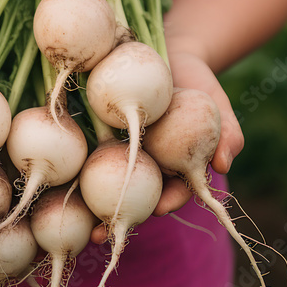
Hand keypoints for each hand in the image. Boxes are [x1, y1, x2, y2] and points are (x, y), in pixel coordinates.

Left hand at [89, 49, 243, 244]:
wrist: (167, 52)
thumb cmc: (199, 83)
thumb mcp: (218, 105)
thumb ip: (228, 132)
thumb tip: (224, 163)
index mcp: (175, 167)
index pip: (174, 191)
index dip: (168, 202)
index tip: (161, 208)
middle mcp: (147, 166)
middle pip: (133, 199)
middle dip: (118, 220)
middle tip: (103, 234)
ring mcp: (122, 154)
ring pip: (105, 185)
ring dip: (89, 209)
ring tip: (77, 226)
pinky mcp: (99, 136)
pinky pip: (86, 154)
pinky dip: (75, 169)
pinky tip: (58, 179)